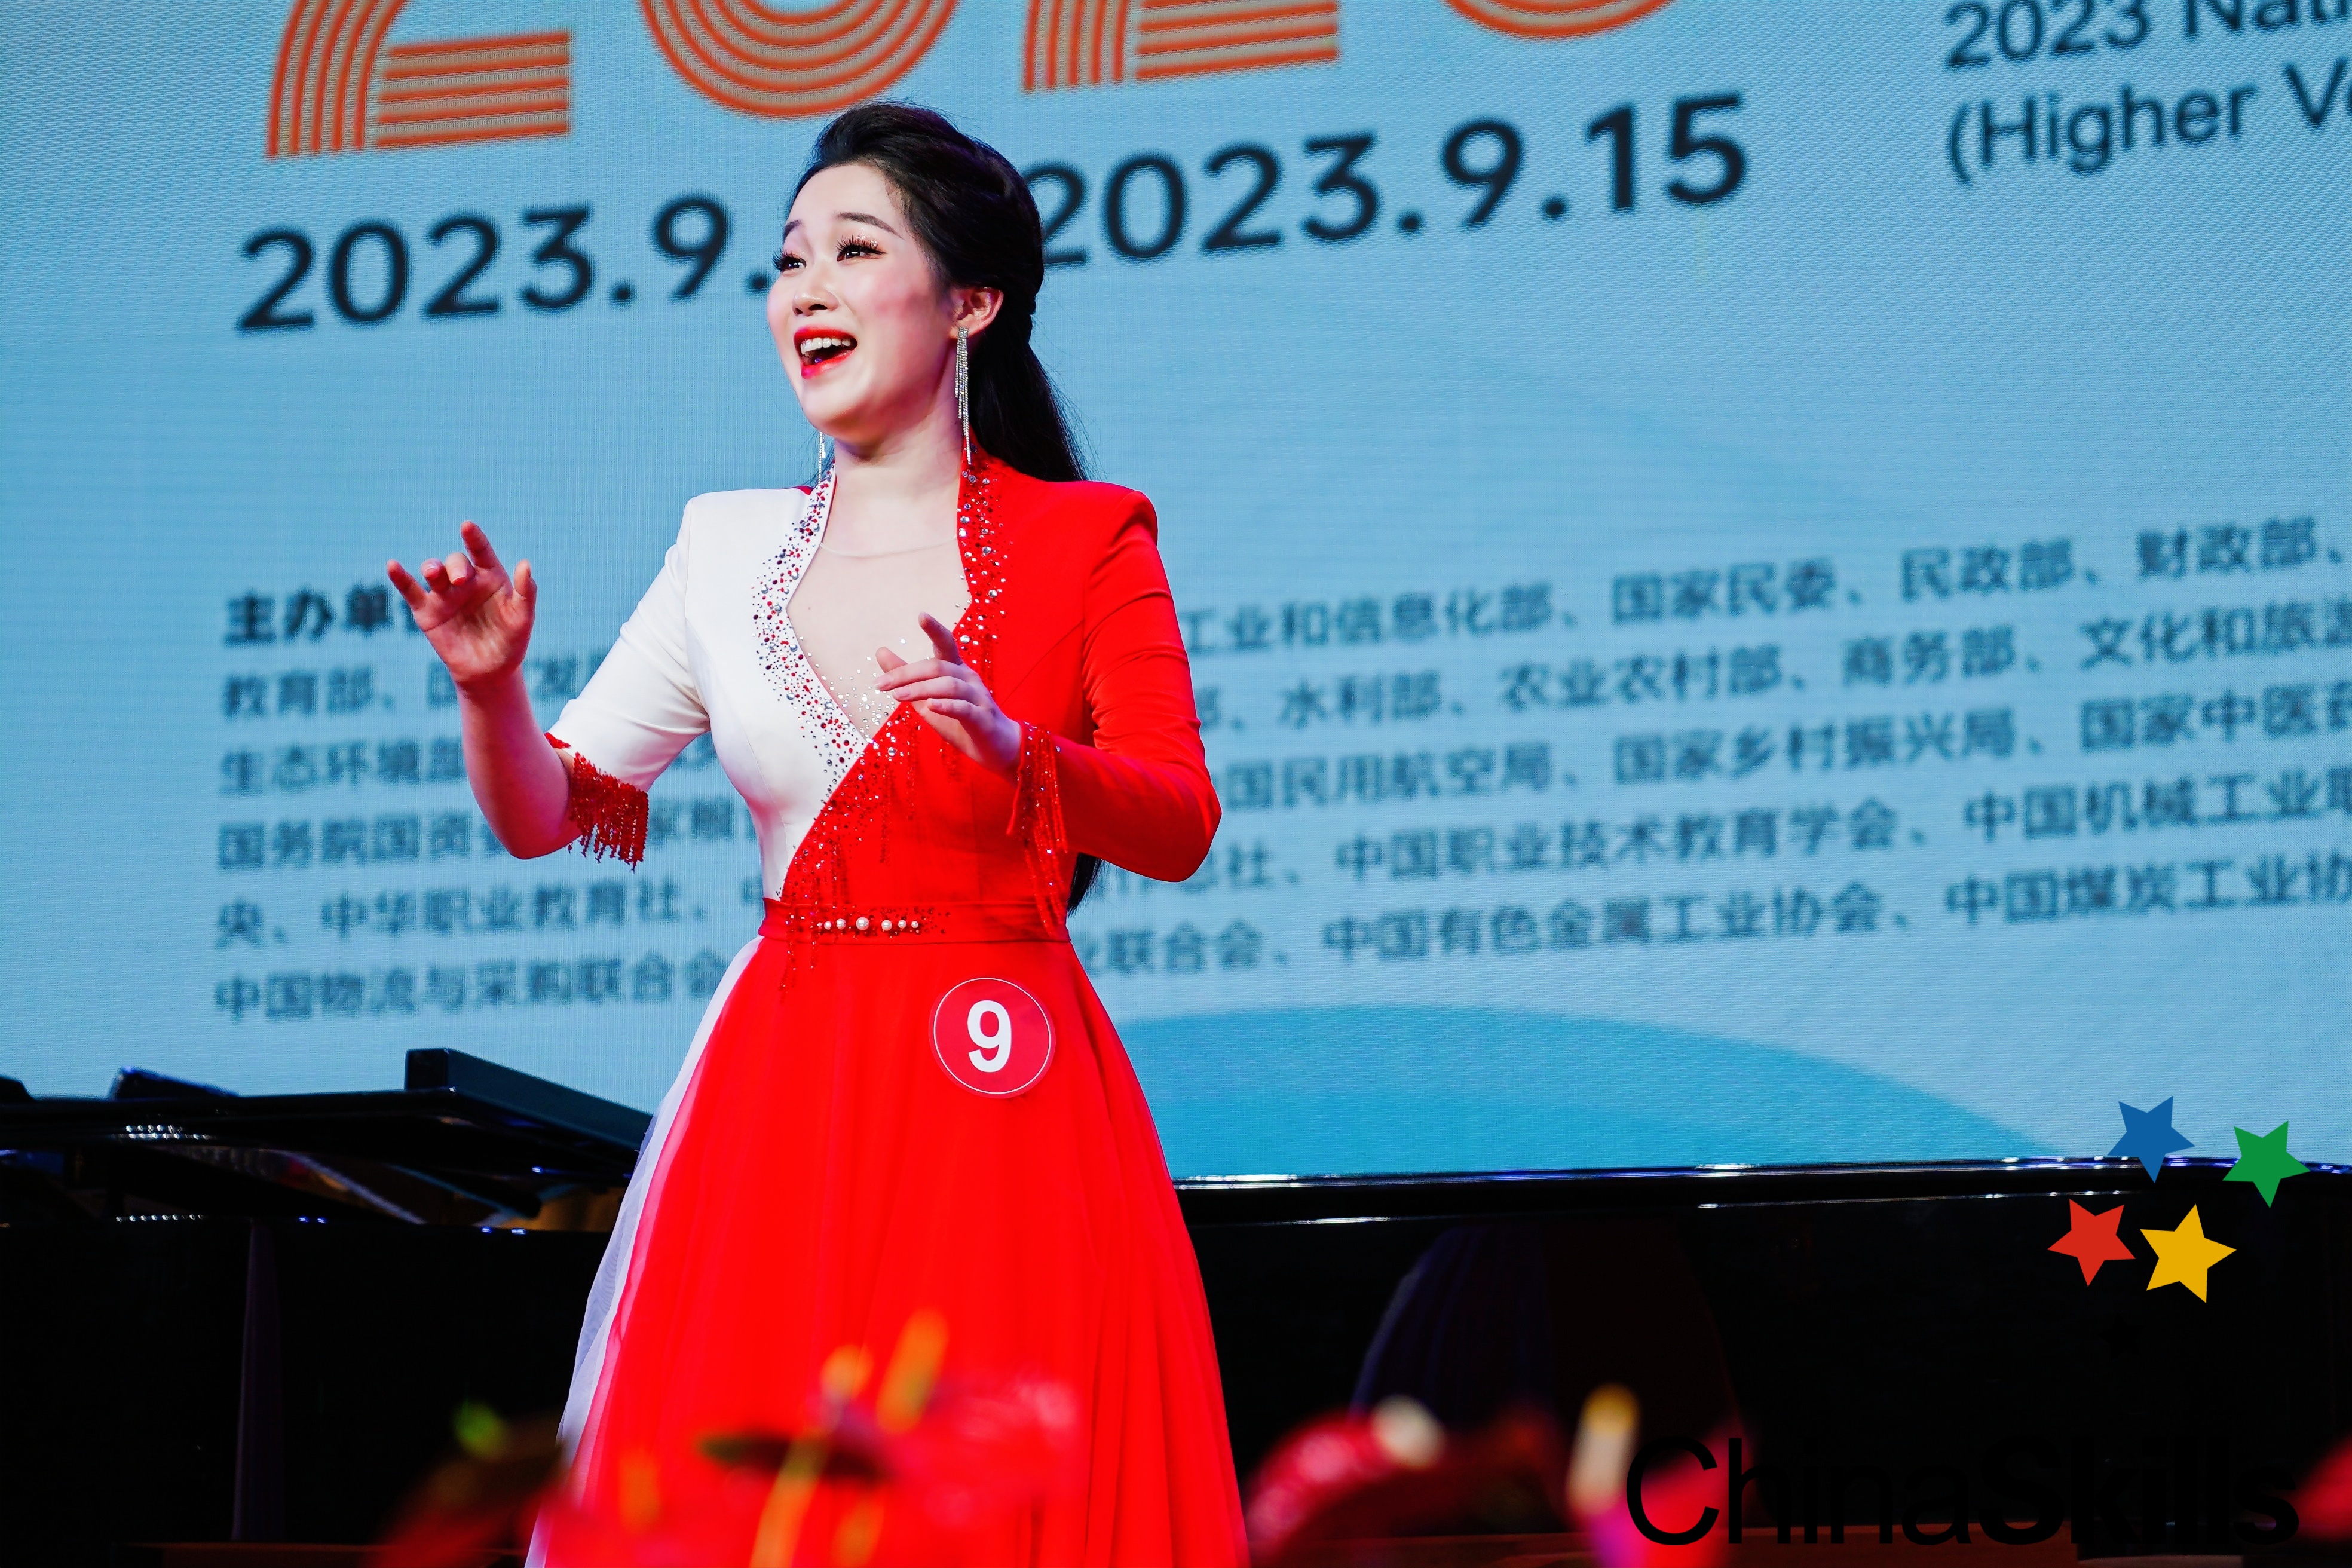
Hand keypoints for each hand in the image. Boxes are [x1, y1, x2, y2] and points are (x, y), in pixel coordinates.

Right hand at [387, 521, 536, 693]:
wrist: (490, 671)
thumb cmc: (511, 641)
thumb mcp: (523, 617)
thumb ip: (526, 591)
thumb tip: (525, 563)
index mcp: (490, 576)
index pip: (481, 551)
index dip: (474, 537)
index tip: (467, 526)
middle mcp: (465, 581)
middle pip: (455, 563)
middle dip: (456, 567)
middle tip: (460, 581)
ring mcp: (444, 594)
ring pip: (433, 571)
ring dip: (432, 568)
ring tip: (434, 573)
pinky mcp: (426, 611)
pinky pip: (410, 591)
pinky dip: (400, 578)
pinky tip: (392, 566)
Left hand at [875, 613, 1021, 773]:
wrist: (996, 748)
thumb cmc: (960, 720)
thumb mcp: (927, 697)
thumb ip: (906, 676)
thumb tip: (880, 651)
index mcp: (957, 670)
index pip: (946, 644)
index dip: (936, 630)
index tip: (921, 616)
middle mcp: (969, 678)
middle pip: (937, 667)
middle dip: (906, 674)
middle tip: (881, 685)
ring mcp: (978, 698)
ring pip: (949, 686)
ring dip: (920, 689)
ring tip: (897, 696)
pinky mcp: (982, 719)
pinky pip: (964, 708)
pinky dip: (946, 706)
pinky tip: (930, 706)